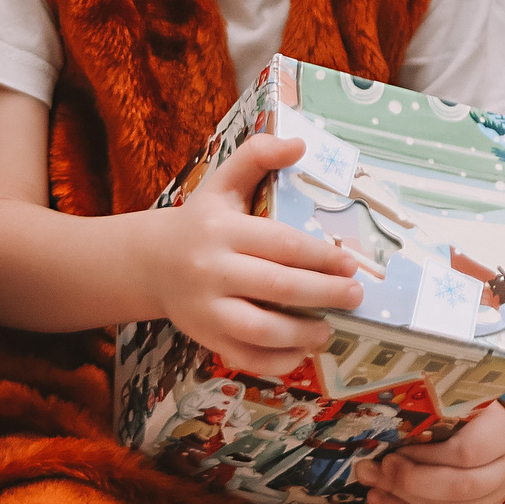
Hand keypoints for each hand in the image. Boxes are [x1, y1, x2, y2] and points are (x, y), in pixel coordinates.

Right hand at [137, 135, 360, 379]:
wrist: (149, 261)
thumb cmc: (199, 221)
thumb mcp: (221, 182)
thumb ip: (257, 156)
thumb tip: (299, 143)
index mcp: (221, 228)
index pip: (280, 244)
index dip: (320, 257)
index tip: (350, 264)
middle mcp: (212, 268)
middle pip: (277, 286)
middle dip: (323, 293)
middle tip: (355, 296)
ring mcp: (206, 308)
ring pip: (260, 329)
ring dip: (302, 333)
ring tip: (329, 329)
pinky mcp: (205, 337)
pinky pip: (245, 357)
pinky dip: (277, 361)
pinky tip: (300, 351)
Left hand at [360, 400, 504, 503]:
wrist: (474, 424)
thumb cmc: (452, 406)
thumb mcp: (445, 399)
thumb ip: (425, 412)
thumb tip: (380, 429)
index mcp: (501, 431)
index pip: (467, 453)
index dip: (428, 456)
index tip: (394, 450)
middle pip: (461, 487)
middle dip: (412, 482)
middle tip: (374, 468)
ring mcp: (496, 497)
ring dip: (403, 500)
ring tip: (371, 484)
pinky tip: (380, 501)